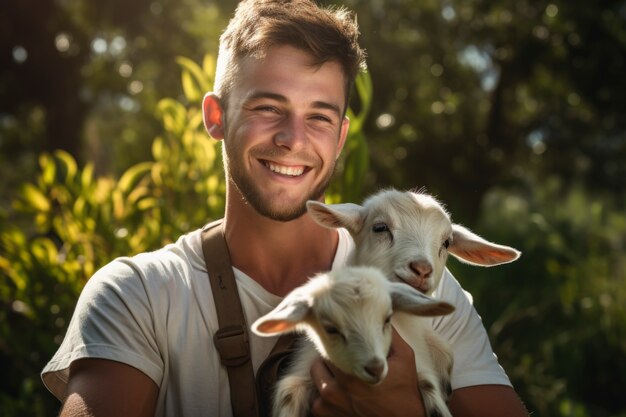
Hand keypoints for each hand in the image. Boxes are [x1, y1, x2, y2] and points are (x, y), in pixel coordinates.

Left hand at [310, 329, 425, 416]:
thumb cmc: (405, 391)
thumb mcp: (405, 359)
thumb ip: (391, 336)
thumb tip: (382, 316)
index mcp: (356, 371)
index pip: (333, 346)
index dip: (338, 341)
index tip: (342, 340)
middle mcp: (339, 388)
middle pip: (322, 361)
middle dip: (332, 358)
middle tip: (343, 359)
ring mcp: (331, 404)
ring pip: (316, 377)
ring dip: (325, 375)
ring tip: (340, 376)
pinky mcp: (327, 416)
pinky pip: (316, 401)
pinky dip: (324, 397)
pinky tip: (340, 395)